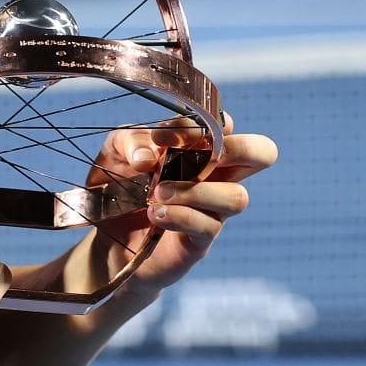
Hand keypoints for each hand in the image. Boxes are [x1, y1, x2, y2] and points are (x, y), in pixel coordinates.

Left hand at [77, 114, 277, 294]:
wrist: (103, 240)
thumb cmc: (117, 190)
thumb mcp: (115, 154)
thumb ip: (130, 141)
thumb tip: (148, 155)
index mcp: (199, 149)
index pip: (226, 125)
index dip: (201, 124)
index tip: (160, 139)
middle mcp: (215, 177)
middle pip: (262, 154)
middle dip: (239, 148)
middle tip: (198, 157)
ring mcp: (211, 211)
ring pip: (238, 197)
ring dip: (195, 191)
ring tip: (156, 194)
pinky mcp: (199, 242)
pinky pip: (208, 226)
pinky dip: (180, 216)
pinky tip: (155, 215)